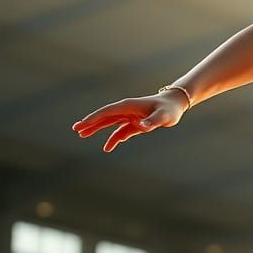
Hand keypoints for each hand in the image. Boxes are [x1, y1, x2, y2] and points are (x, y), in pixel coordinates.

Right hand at [72, 90, 186, 152]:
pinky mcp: (135, 123)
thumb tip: (142, 126)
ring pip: (110, 123)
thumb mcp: (163, 116)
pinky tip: (107, 147)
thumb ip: (152, 121)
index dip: (94, 118)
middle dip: (90, 123)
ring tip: (83, 135)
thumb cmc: (170, 109)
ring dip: (97, 129)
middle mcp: (127, 110)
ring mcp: (130, 116)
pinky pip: (121, 131)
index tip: (82, 124)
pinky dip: (114, 138)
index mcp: (128, 106)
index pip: (108, 112)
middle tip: (76, 129)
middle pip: (105, 117)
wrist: (176, 104)